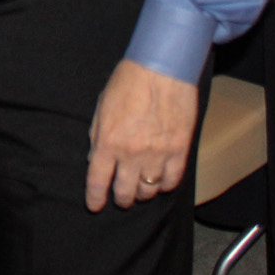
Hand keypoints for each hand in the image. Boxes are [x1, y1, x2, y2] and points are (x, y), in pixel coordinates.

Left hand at [85, 59, 197, 211]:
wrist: (162, 68)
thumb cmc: (128, 82)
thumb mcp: (102, 107)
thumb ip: (97, 136)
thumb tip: (95, 160)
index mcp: (108, 141)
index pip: (98, 180)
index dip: (95, 198)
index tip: (95, 205)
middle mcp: (131, 153)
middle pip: (125, 191)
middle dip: (121, 198)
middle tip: (121, 197)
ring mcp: (157, 154)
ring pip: (149, 190)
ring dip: (143, 193)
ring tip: (141, 189)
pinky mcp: (179, 150)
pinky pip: (172, 180)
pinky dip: (166, 185)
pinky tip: (161, 182)